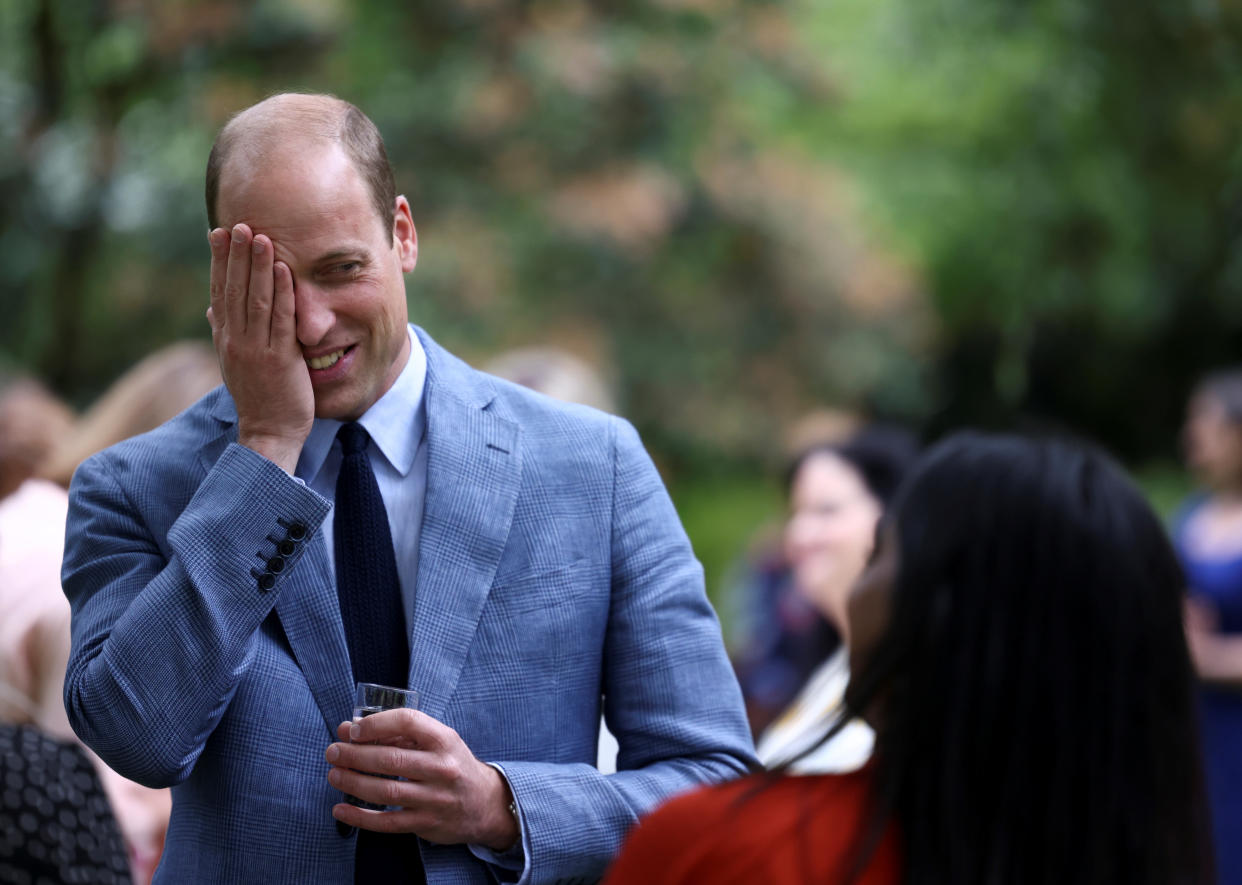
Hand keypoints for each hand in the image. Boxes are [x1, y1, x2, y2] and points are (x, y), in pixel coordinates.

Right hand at [207, 224, 312, 472]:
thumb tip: (213, 309)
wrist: (268, 434)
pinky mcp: (279, 358)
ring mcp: (256, 349)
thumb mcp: (235, 364)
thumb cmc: (258, 399)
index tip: (219, 233)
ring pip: (254, 299)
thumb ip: (225, 335)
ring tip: (259, 236)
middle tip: (238, 223)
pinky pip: (279, 319)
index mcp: (226, 340)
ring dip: (257, 266)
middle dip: (236, 255)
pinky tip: (283, 269)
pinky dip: (281, 292)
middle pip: (233, 289)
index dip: (219, 262)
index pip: (220, 292)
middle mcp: (236, 341)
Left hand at [325, 710, 518, 850]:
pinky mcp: (426, 824)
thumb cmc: (453, 765)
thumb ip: (402, 734)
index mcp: (445, 740)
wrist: (485, 803)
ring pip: (385, 791)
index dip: (376, 723)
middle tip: (333, 751)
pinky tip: (341, 808)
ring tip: (334, 774)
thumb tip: (355, 729)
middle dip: (355, 754)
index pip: (408, 722)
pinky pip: (387, 822)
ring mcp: (435, 799)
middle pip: (391, 759)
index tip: (353, 729)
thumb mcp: (439, 741)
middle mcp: (442, 768)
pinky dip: (360, 817)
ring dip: (353, 782)